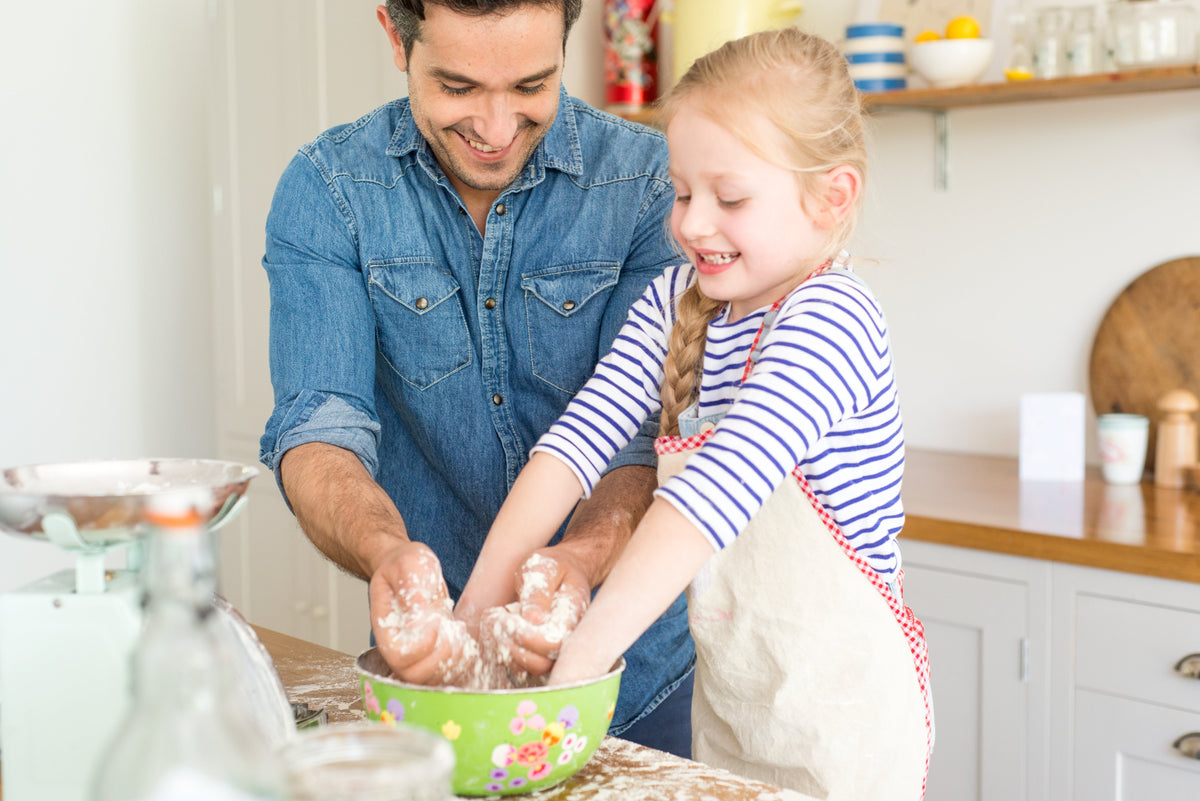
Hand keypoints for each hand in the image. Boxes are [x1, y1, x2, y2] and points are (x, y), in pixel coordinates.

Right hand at [369, 541, 462, 684]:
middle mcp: (396, 647)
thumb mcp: (409, 563)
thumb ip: (412, 586)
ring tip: (458, 632)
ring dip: (453, 660)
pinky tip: (462, 638)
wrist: (408, 569)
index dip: (422, 645)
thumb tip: (417, 618)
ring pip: (430, 680)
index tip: (435, 621)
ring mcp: (413, 655)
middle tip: (451, 629)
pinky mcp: (430, 656)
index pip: (398, 655)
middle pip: (413, 675)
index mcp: (385, 627)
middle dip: (441, 656)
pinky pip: (444, 675)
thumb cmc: (404, 564)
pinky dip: (460, 662)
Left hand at [478, 548, 589, 677]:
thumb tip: (534, 618)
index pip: (552, 643)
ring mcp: (555, 651)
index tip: (507, 614)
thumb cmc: (553, 567)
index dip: (525, 635)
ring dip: (505, 649)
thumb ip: (539, 591)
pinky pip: (521, 667)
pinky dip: (504, 653)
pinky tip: (499, 630)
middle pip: (541, 664)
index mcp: (574, 618)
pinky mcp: (541, 655)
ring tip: (495, 621)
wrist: (562, 574)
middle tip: (495, 618)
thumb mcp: (544, 568)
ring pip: (529, 669)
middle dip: (511, 644)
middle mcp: (568, 640)